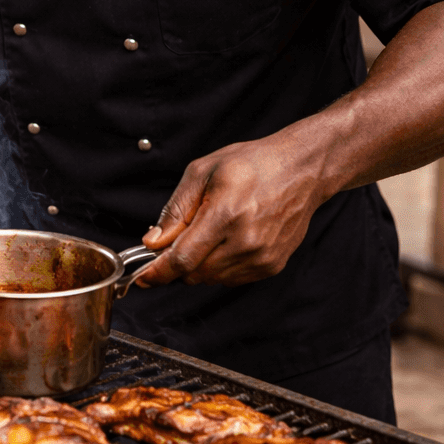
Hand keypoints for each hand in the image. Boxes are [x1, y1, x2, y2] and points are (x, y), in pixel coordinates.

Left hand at [133, 132, 324, 288]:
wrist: (301, 170)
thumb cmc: (253, 164)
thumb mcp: (203, 172)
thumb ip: (175, 210)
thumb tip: (154, 242)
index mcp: (226, 215)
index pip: (182, 259)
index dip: (158, 272)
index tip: (142, 278)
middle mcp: (246, 242)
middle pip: (194, 273)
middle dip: (178, 261)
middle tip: (182, 234)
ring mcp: (261, 258)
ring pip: (212, 279)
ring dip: (200, 263)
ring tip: (213, 229)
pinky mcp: (271, 266)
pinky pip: (232, 279)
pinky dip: (220, 266)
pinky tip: (228, 238)